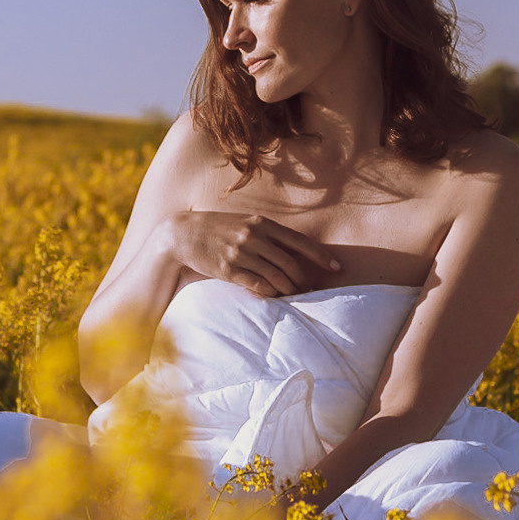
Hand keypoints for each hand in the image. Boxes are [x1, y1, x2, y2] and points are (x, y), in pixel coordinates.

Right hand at [162, 210, 340, 297]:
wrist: (182, 234)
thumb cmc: (217, 228)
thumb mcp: (244, 222)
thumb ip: (267, 233)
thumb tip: (292, 250)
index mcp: (261, 223)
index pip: (299, 241)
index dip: (320, 256)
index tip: (336, 267)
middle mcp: (253, 237)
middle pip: (290, 263)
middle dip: (304, 280)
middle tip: (311, 291)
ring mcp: (240, 254)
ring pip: (276, 277)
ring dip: (289, 290)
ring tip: (295, 296)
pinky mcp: (227, 270)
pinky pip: (256, 285)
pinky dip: (269, 293)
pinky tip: (274, 297)